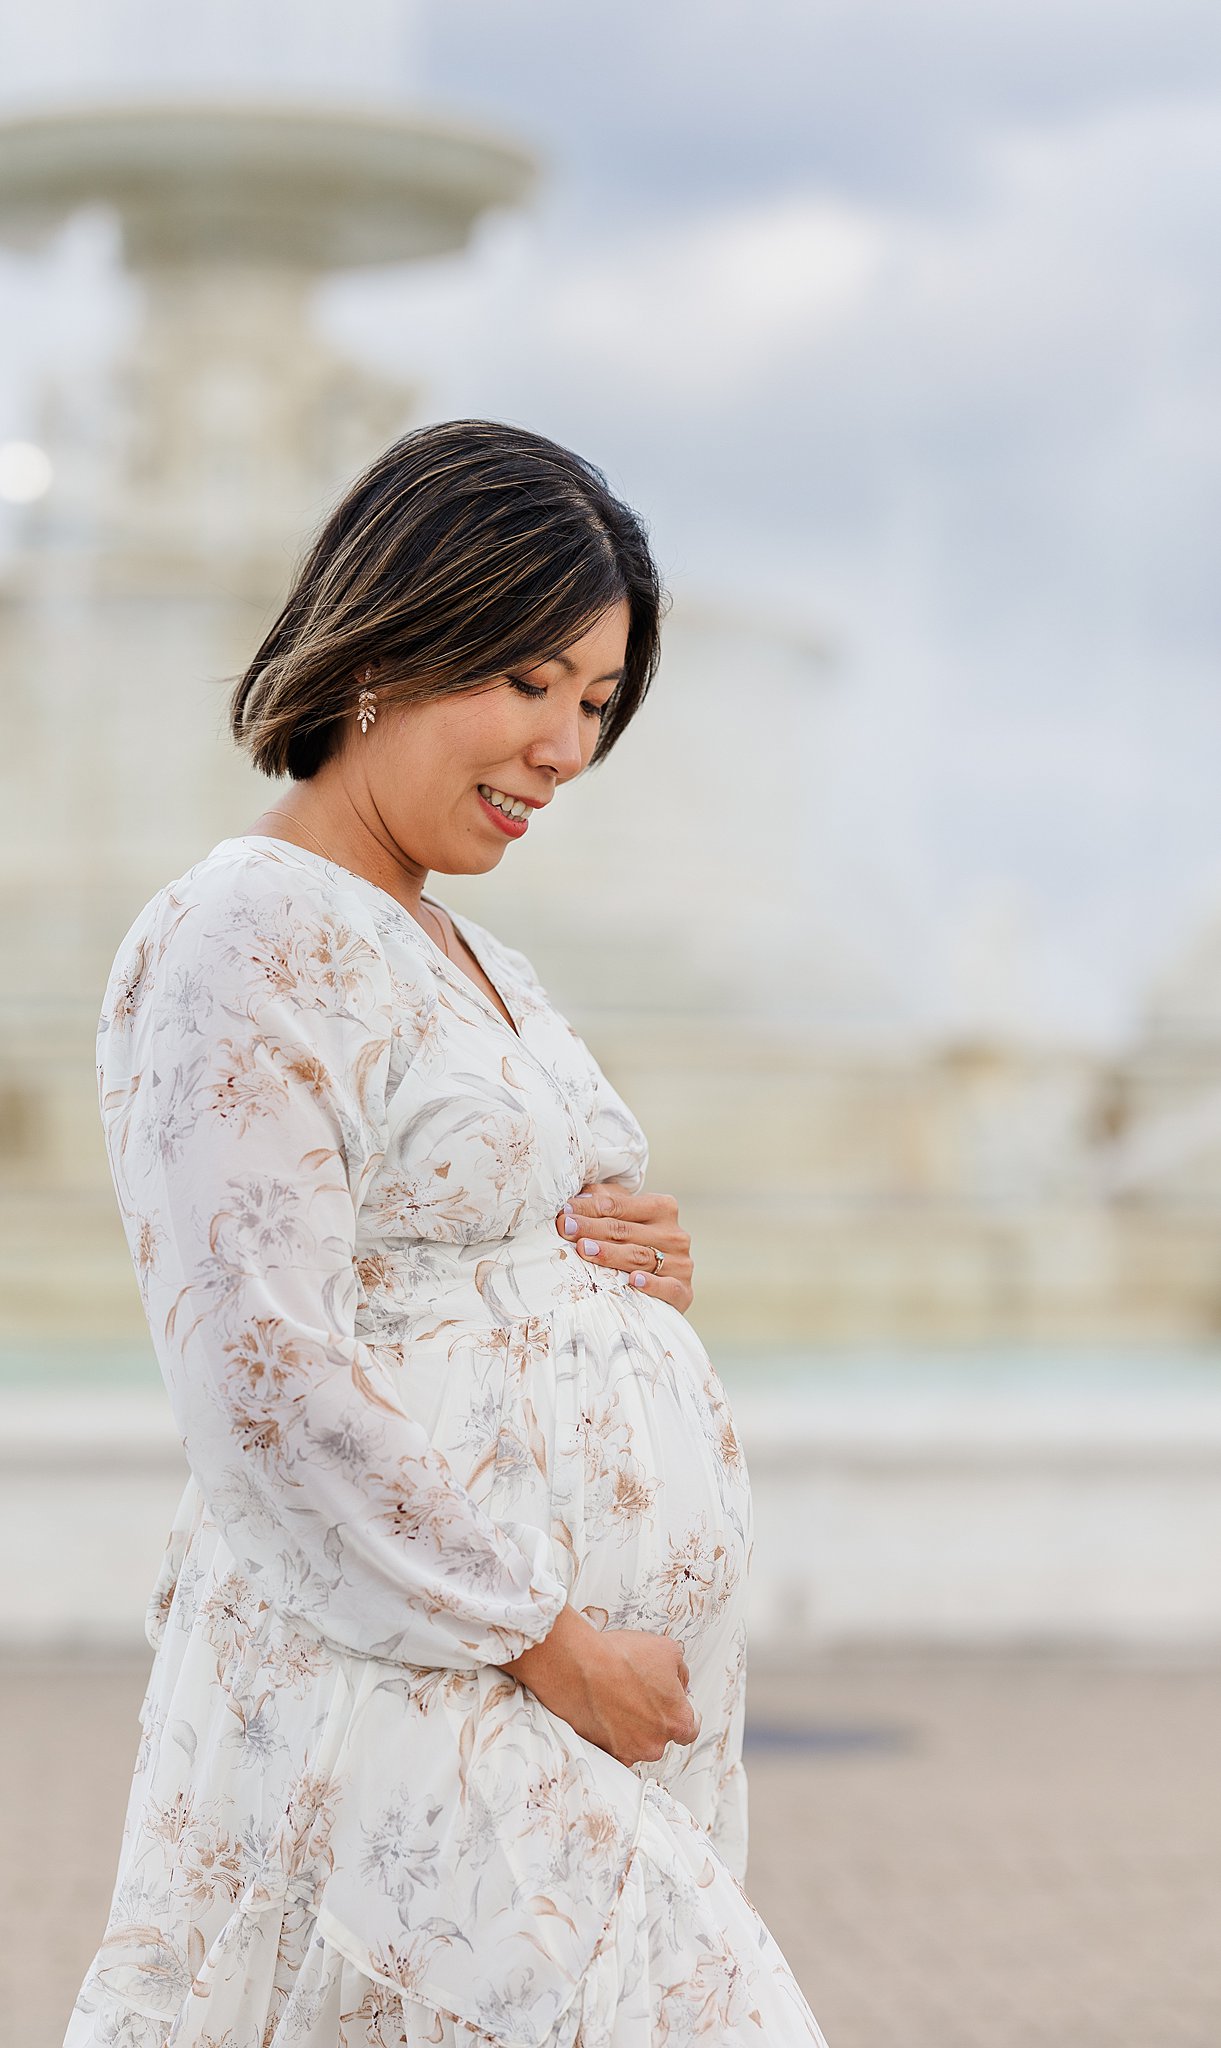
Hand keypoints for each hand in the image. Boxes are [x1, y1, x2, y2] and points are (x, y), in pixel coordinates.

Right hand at [500, 1603, 699, 1766]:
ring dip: (631, 1727)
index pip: (689, 1728)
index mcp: (677, 1720)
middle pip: (661, 1735)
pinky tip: (604, 1712)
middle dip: (652, 1718)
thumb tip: (680, 1683)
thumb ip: (681, 1673)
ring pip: (637, 1743)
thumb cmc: (618, 1658)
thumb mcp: (667, 1650)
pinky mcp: (604, 1753)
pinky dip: (611, 1734)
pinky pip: (614, 1748)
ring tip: (616, 1698)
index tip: (672, 1707)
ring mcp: (629, 1751)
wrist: (576, 1666)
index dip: (679, 1714)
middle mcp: (655, 1743)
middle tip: (636, 1694)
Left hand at [554, 1182, 693, 1312]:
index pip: (619, 1205)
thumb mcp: (624, 1217)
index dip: (590, 1208)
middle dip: (592, 1228)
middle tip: (566, 1228)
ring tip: (585, 1250)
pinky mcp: (683, 1290)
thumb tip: (575, 1200)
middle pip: (626, 1230)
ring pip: (640, 1257)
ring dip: (611, 1254)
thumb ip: (603, 1202)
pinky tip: (633, 1281)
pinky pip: (668, 1287)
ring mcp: (680, 1263)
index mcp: (662, 1208)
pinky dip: (652, 1284)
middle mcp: (674, 1234)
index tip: (564, 1212)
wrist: (666, 1284)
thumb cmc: (636, 1243)